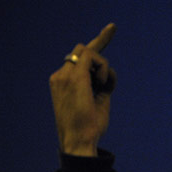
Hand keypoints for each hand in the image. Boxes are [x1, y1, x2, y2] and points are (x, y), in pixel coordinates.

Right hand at [49, 24, 116, 155]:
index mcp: (63, 83)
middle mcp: (60, 76)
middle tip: (107, 67)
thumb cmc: (89, 128)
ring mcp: (64, 75)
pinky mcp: (73, 76)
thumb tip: (109, 75)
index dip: (97, 43)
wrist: (80, 142)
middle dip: (101, 52)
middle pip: (84, 50)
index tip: (111, 29)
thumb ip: (100, 86)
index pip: (78, 58)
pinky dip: (103, 69)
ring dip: (103, 68)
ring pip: (89, 51)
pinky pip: (93, 56)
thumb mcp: (97, 102)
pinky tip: (101, 85)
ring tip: (102, 88)